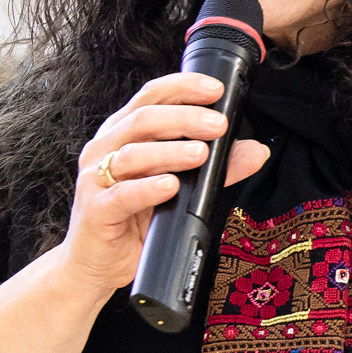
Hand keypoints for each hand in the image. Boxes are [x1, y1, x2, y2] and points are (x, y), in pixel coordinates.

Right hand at [61, 72, 271, 295]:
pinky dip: (148, 188)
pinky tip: (170, 186)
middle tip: (218, 125)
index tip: (216, 91)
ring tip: (201, 153)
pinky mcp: (95, 210)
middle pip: (143, 119)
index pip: (151, 97)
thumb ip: (214, 168)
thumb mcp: (177, 189)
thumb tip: (256, 152)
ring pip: (132, 154)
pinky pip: (121, 195)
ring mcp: (95, 179)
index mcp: (122, 134)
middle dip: (184, 119)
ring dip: (170, 151)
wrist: (96, 264)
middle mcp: (105, 149)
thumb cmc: (132, 220)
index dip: (182, 88)